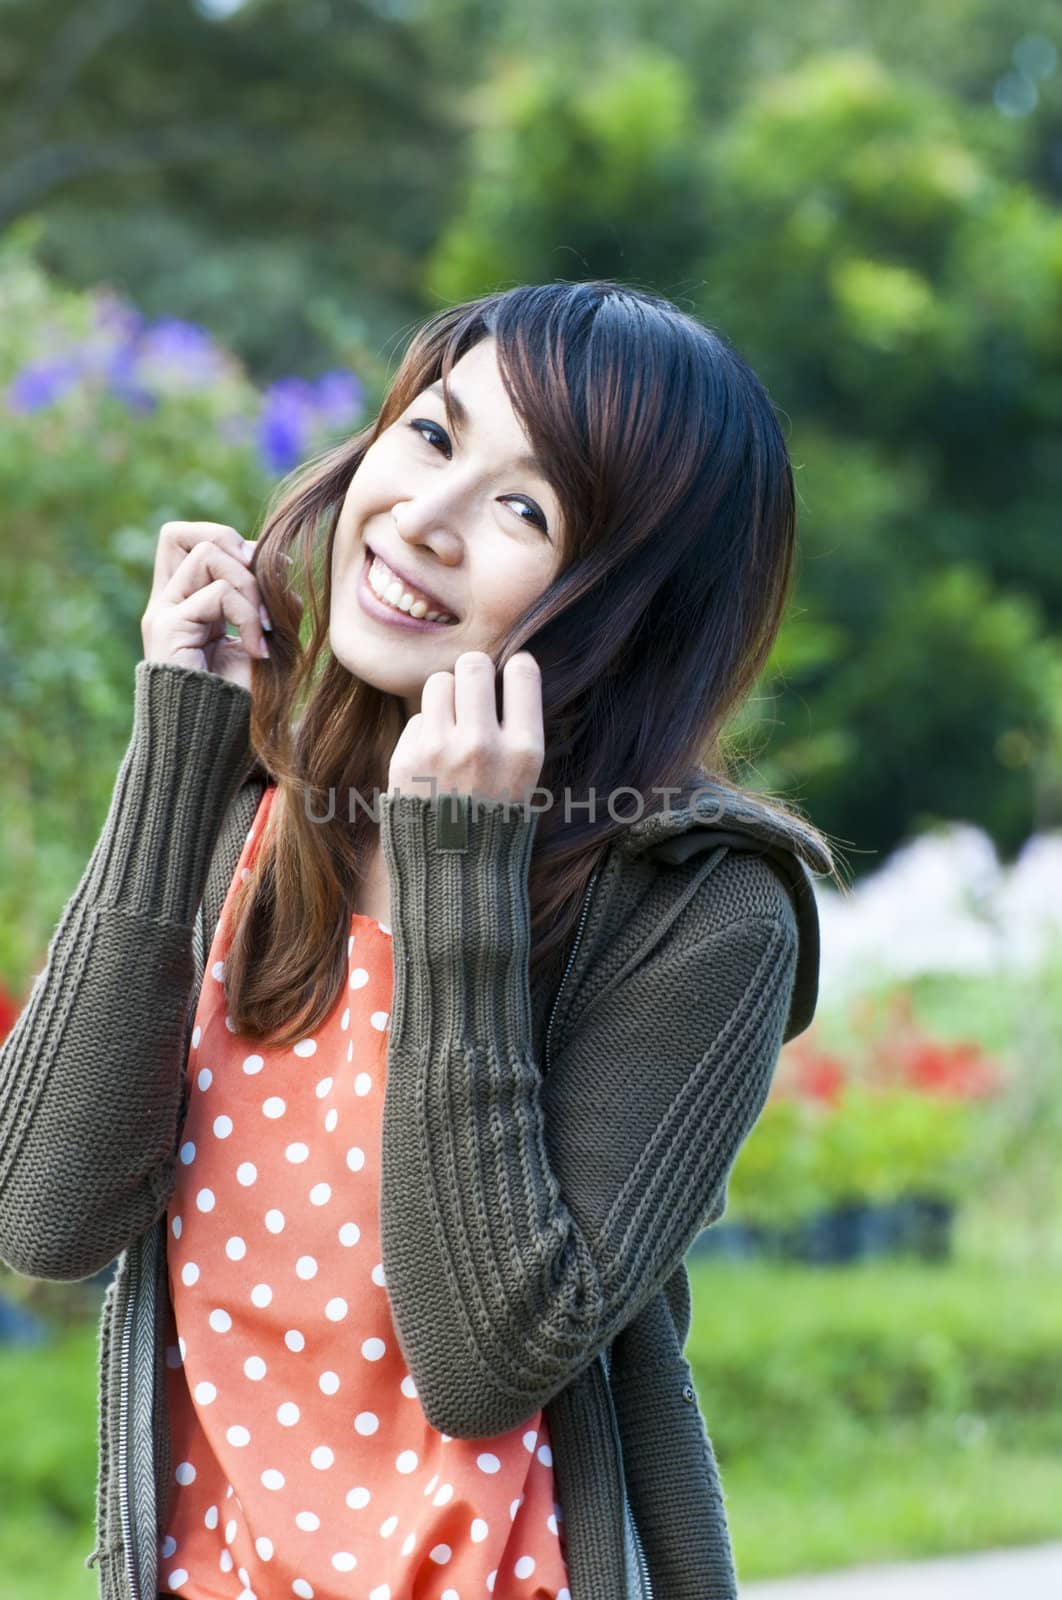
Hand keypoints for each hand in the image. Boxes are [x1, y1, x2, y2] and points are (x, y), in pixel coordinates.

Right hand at [140, 520, 272, 691]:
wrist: (217, 748)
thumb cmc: (244, 703)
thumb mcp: (262, 640)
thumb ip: (265, 600)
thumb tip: (281, 562)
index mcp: (185, 603)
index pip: (188, 539)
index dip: (230, 543)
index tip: (267, 580)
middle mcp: (167, 604)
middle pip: (182, 533)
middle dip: (236, 550)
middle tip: (261, 596)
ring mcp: (163, 615)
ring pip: (207, 554)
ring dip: (250, 585)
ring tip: (266, 629)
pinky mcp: (168, 630)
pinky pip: (217, 594)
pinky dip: (248, 616)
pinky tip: (257, 651)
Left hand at [387, 651, 544, 810]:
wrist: (455, 873)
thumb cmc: (495, 821)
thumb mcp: (525, 778)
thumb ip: (516, 728)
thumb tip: (502, 672)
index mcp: (523, 750)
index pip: (522, 670)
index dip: (514, 670)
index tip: (508, 681)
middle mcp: (482, 745)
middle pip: (473, 664)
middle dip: (473, 674)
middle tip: (473, 694)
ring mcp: (440, 751)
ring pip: (439, 682)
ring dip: (446, 696)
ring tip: (452, 724)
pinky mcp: (407, 758)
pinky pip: (418, 718)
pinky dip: (426, 731)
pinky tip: (434, 759)